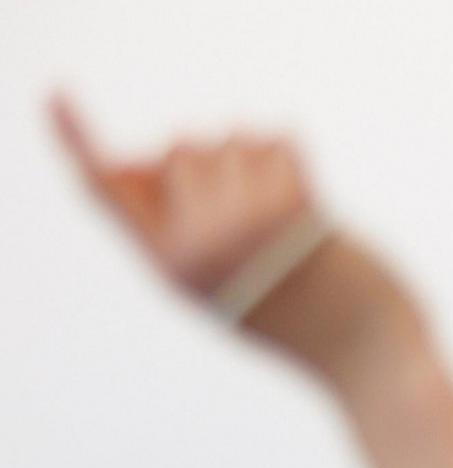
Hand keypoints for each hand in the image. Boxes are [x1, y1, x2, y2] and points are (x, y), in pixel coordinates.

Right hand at [49, 96, 418, 382]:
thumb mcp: (228, 288)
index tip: (57, 97)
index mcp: (170, 268)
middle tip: (249, 204)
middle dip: (211, 157)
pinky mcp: (300, 215)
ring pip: (229, 138)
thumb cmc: (301, 320)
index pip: (103, 192)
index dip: (75, 139)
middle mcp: (198, 248)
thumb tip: (156, 159)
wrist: (371, 360)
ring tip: (281, 211)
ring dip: (256, 156)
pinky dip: (294, 155)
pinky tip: (306, 190)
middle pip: (175, 149)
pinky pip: (280, 143)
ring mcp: (248, 230)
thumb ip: (184, 234)